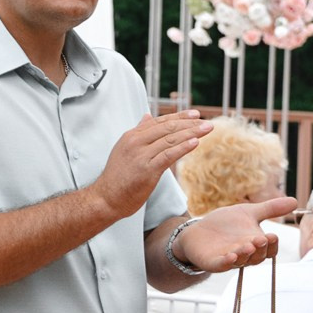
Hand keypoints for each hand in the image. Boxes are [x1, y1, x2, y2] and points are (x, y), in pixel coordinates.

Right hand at [92, 110, 211, 215]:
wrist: (106, 198)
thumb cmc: (117, 177)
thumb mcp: (124, 149)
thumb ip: (138, 133)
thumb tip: (147, 116)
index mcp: (131, 136)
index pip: (159, 121)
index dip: (179, 116)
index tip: (195, 114)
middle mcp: (135, 142)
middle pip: (167, 128)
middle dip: (189, 123)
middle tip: (207, 122)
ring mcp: (141, 155)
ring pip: (170, 140)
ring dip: (191, 133)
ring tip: (207, 129)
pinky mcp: (147, 170)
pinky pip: (168, 155)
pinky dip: (183, 148)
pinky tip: (195, 142)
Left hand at [173, 199, 298, 272]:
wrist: (198, 231)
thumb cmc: (226, 224)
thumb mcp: (248, 213)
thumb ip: (270, 209)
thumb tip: (295, 201)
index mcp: (256, 244)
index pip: (269, 249)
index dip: (272, 244)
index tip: (273, 235)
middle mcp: (245, 254)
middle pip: (257, 256)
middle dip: (260, 248)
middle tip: (262, 238)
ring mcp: (230, 259)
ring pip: (241, 260)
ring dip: (246, 254)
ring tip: (249, 245)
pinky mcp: (214, 262)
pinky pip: (222, 265)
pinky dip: (227, 262)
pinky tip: (231, 256)